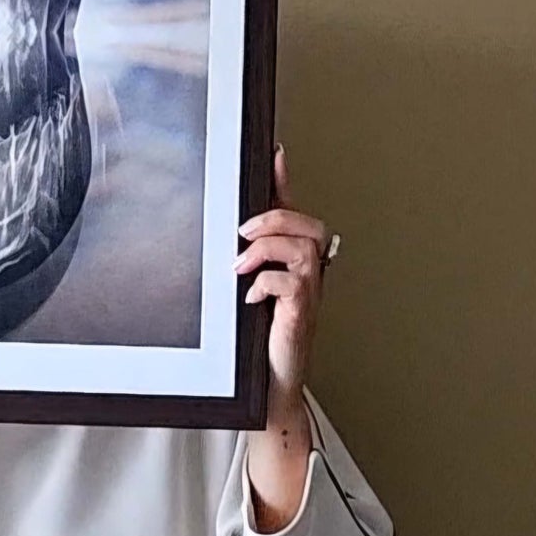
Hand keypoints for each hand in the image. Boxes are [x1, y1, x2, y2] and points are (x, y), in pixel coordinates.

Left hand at [235, 144, 333, 422]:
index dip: (285, 182)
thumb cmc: (260, 336)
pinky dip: (266, 283)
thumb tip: (225, 232)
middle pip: (306, 225)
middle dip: (273, 220)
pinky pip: (291, 283)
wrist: (270, 382)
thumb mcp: (248, 287)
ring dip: (266, 250)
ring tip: (241, 267)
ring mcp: (309, 293)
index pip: (293, 212)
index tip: (275, 153)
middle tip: (243, 234)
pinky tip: (251, 297)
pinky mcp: (302, 314)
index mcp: (295, 261)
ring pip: (301, 248)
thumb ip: (244, 259)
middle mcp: (309, 273)